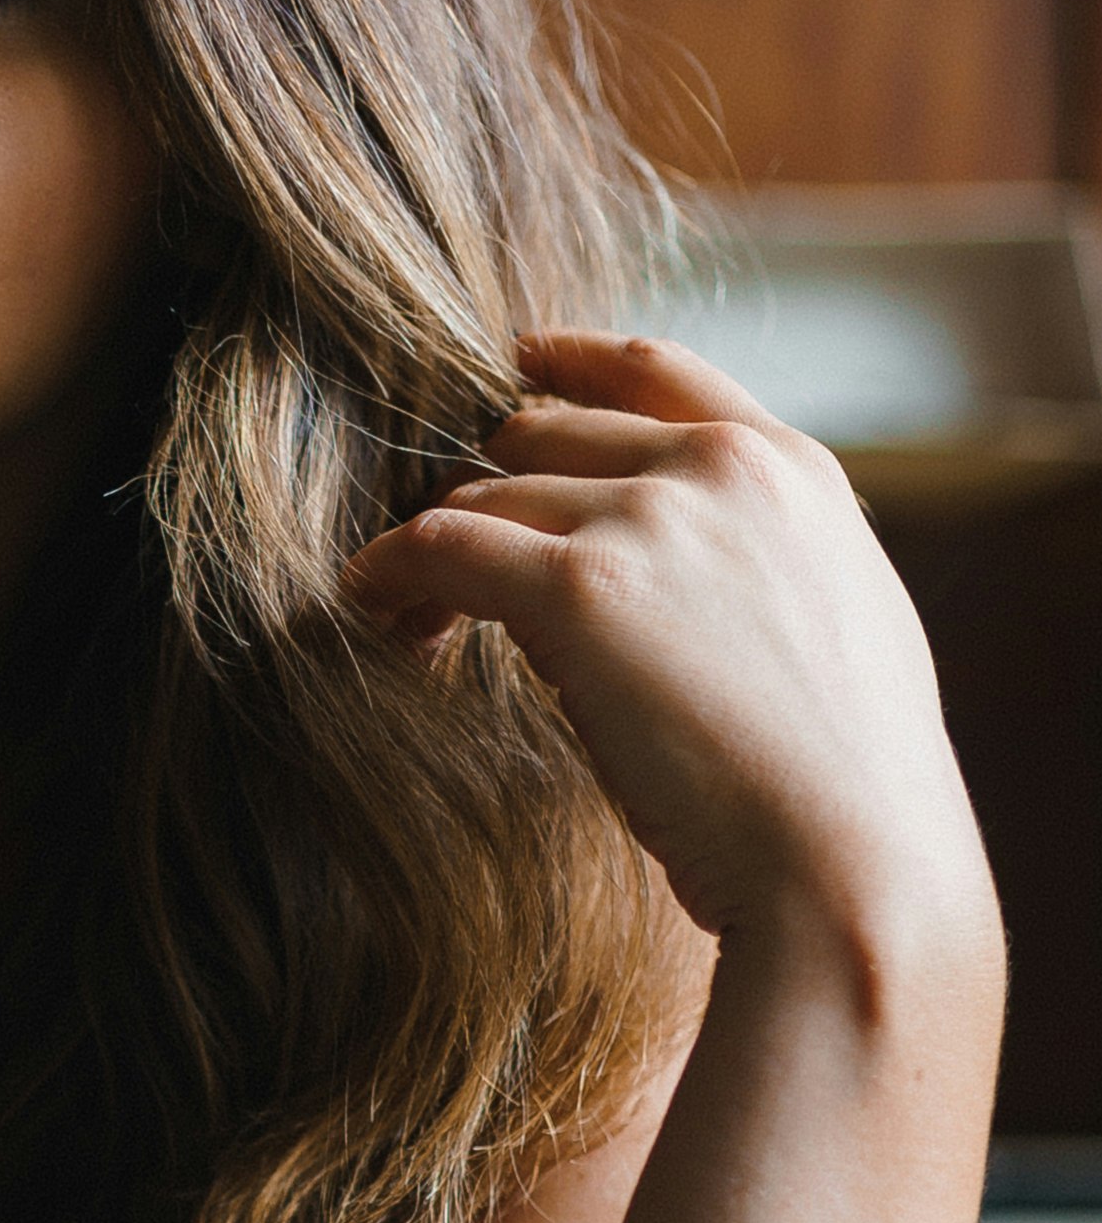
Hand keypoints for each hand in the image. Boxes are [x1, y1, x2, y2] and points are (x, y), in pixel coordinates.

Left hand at [345, 330, 997, 958]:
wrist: (852, 861)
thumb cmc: (842, 786)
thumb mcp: (836, 621)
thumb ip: (762, 560)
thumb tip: (680, 575)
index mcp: (791, 470)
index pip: (657, 370)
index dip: (572, 363)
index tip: (518, 360)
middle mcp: (720, 469)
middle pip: (547, 434)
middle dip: (491, 488)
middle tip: (451, 559)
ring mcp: (649, 519)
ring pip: (487, 495)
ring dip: (436, 550)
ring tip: (405, 607)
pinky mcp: (578, 589)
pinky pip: (440, 546)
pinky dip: (390, 571)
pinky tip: (368, 600)